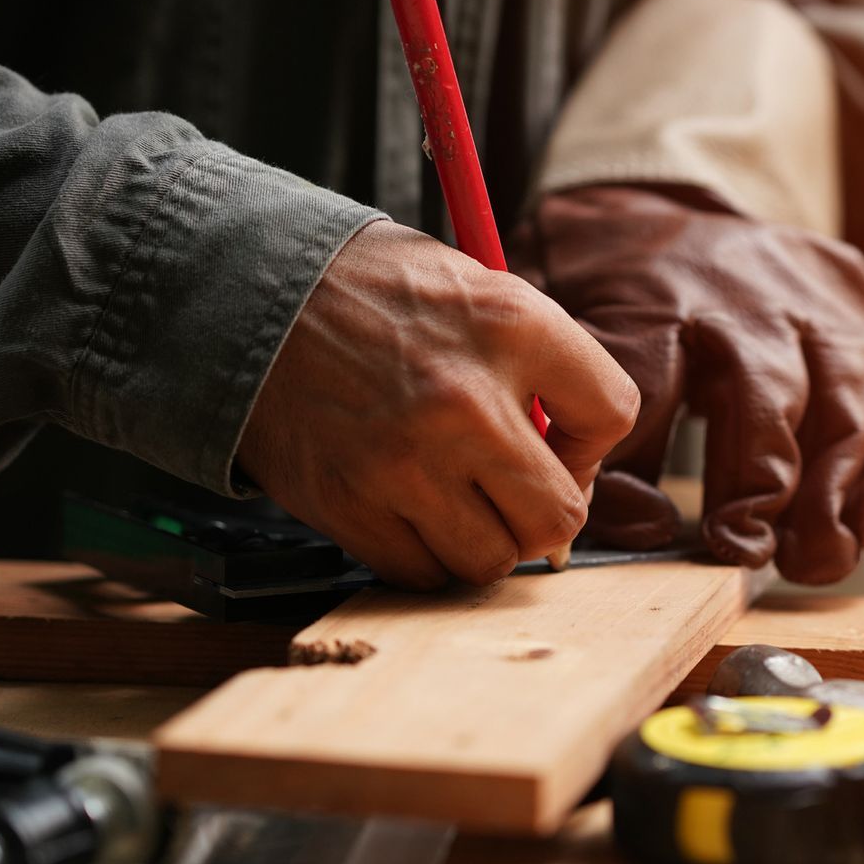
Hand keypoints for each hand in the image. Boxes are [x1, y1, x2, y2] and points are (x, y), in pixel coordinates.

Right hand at [237, 220, 639, 588]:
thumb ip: (539, 368)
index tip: (563, 446)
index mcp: (513, 326)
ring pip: (492, 560)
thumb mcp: (478, 292)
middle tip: (514, 494)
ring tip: (455, 499)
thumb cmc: (374, 293)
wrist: (250, 292)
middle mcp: (467, 398)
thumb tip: (576, 465)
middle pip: (560, 515)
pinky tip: (405, 508)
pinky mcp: (349, 503)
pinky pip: (419, 571)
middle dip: (544, 513)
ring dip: (482, 541)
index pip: (614, 412)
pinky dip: (421, 554)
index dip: (594, 441)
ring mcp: (406, 459)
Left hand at [510, 186, 863, 584]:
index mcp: (653, 295)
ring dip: (835, 494)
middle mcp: (745, 294)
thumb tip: (599, 513)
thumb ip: (550, 398)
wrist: (687, 198)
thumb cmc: (613, 281)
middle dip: (762, 487)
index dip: (644, 477)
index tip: (652, 529)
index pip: (646, 396)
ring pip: (846, 403)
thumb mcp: (552, 310)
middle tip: (746, 552)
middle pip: (766, 397)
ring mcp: (820, 305)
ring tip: (814, 560)